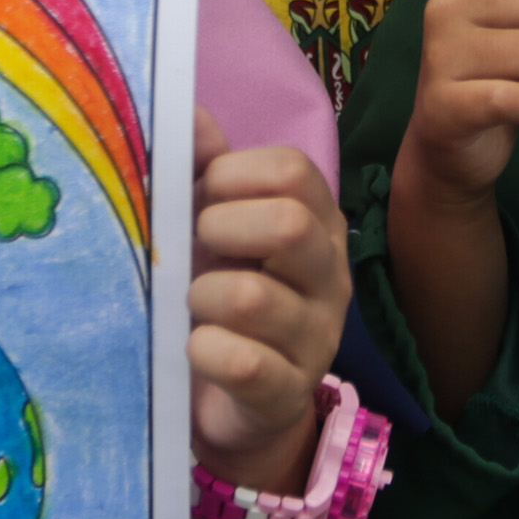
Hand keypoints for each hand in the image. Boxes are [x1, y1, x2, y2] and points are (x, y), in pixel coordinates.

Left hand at [188, 115, 349, 518]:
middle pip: (290, 224)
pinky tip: (196, 350)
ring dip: (201, 297)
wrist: (233, 404)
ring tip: (193, 307)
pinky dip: (204, 351)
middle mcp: (329, 275)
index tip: (201, 197)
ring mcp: (316, 337)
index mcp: (317, 223)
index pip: (292, 170)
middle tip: (198, 249)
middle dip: (222, 229)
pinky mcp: (287, 393)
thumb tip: (189, 114)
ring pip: (252, 298)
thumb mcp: (215, 231)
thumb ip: (206, 172)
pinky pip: (243, 364)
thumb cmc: (221, 298)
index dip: (231, 175)